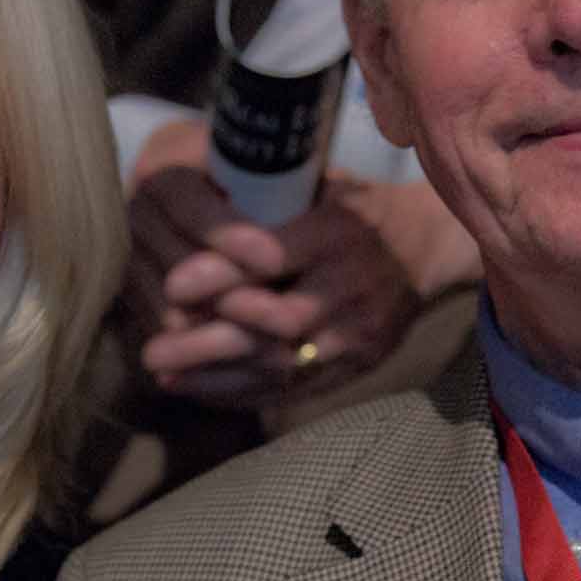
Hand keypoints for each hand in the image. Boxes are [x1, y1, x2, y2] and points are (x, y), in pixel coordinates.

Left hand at [124, 120, 425, 408]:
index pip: (273, 256)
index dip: (220, 275)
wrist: (427, 244)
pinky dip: (245, 392)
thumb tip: (185, 223)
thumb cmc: (352, 209)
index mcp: (337, 229)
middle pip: (275, 321)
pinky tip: (201, 390)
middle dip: (209, 340)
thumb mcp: (317, 188)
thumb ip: (264, 205)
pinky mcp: (361, 362)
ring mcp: (360, 329)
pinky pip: (297, 388)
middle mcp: (351, 281)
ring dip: (217, 375)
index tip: (171, 285)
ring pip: (283, 363)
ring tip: (165, 375)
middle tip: (153, 350)